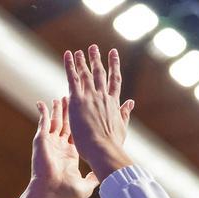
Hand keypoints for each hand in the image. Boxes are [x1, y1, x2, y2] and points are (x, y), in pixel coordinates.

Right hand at [31, 96, 97, 197]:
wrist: (52, 194)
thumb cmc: (67, 193)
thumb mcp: (86, 185)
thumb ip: (93, 178)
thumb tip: (102, 176)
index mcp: (70, 155)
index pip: (76, 135)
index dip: (80, 124)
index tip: (86, 115)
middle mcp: (60, 148)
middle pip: (66, 126)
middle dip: (70, 113)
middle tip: (74, 100)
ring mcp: (50, 144)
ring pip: (54, 122)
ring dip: (57, 110)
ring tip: (60, 98)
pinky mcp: (41, 141)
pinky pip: (42, 122)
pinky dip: (42, 112)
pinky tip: (41, 103)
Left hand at [64, 45, 135, 180]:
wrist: (104, 149)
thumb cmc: (113, 144)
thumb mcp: (122, 127)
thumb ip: (125, 113)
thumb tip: (131, 102)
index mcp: (114, 103)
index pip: (115, 81)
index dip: (114, 65)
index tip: (113, 53)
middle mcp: (103, 96)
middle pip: (100, 73)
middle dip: (96, 59)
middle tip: (93, 48)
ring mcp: (91, 97)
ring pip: (86, 73)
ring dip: (83, 60)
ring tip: (79, 51)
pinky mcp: (78, 100)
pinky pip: (73, 78)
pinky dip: (70, 65)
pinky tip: (67, 54)